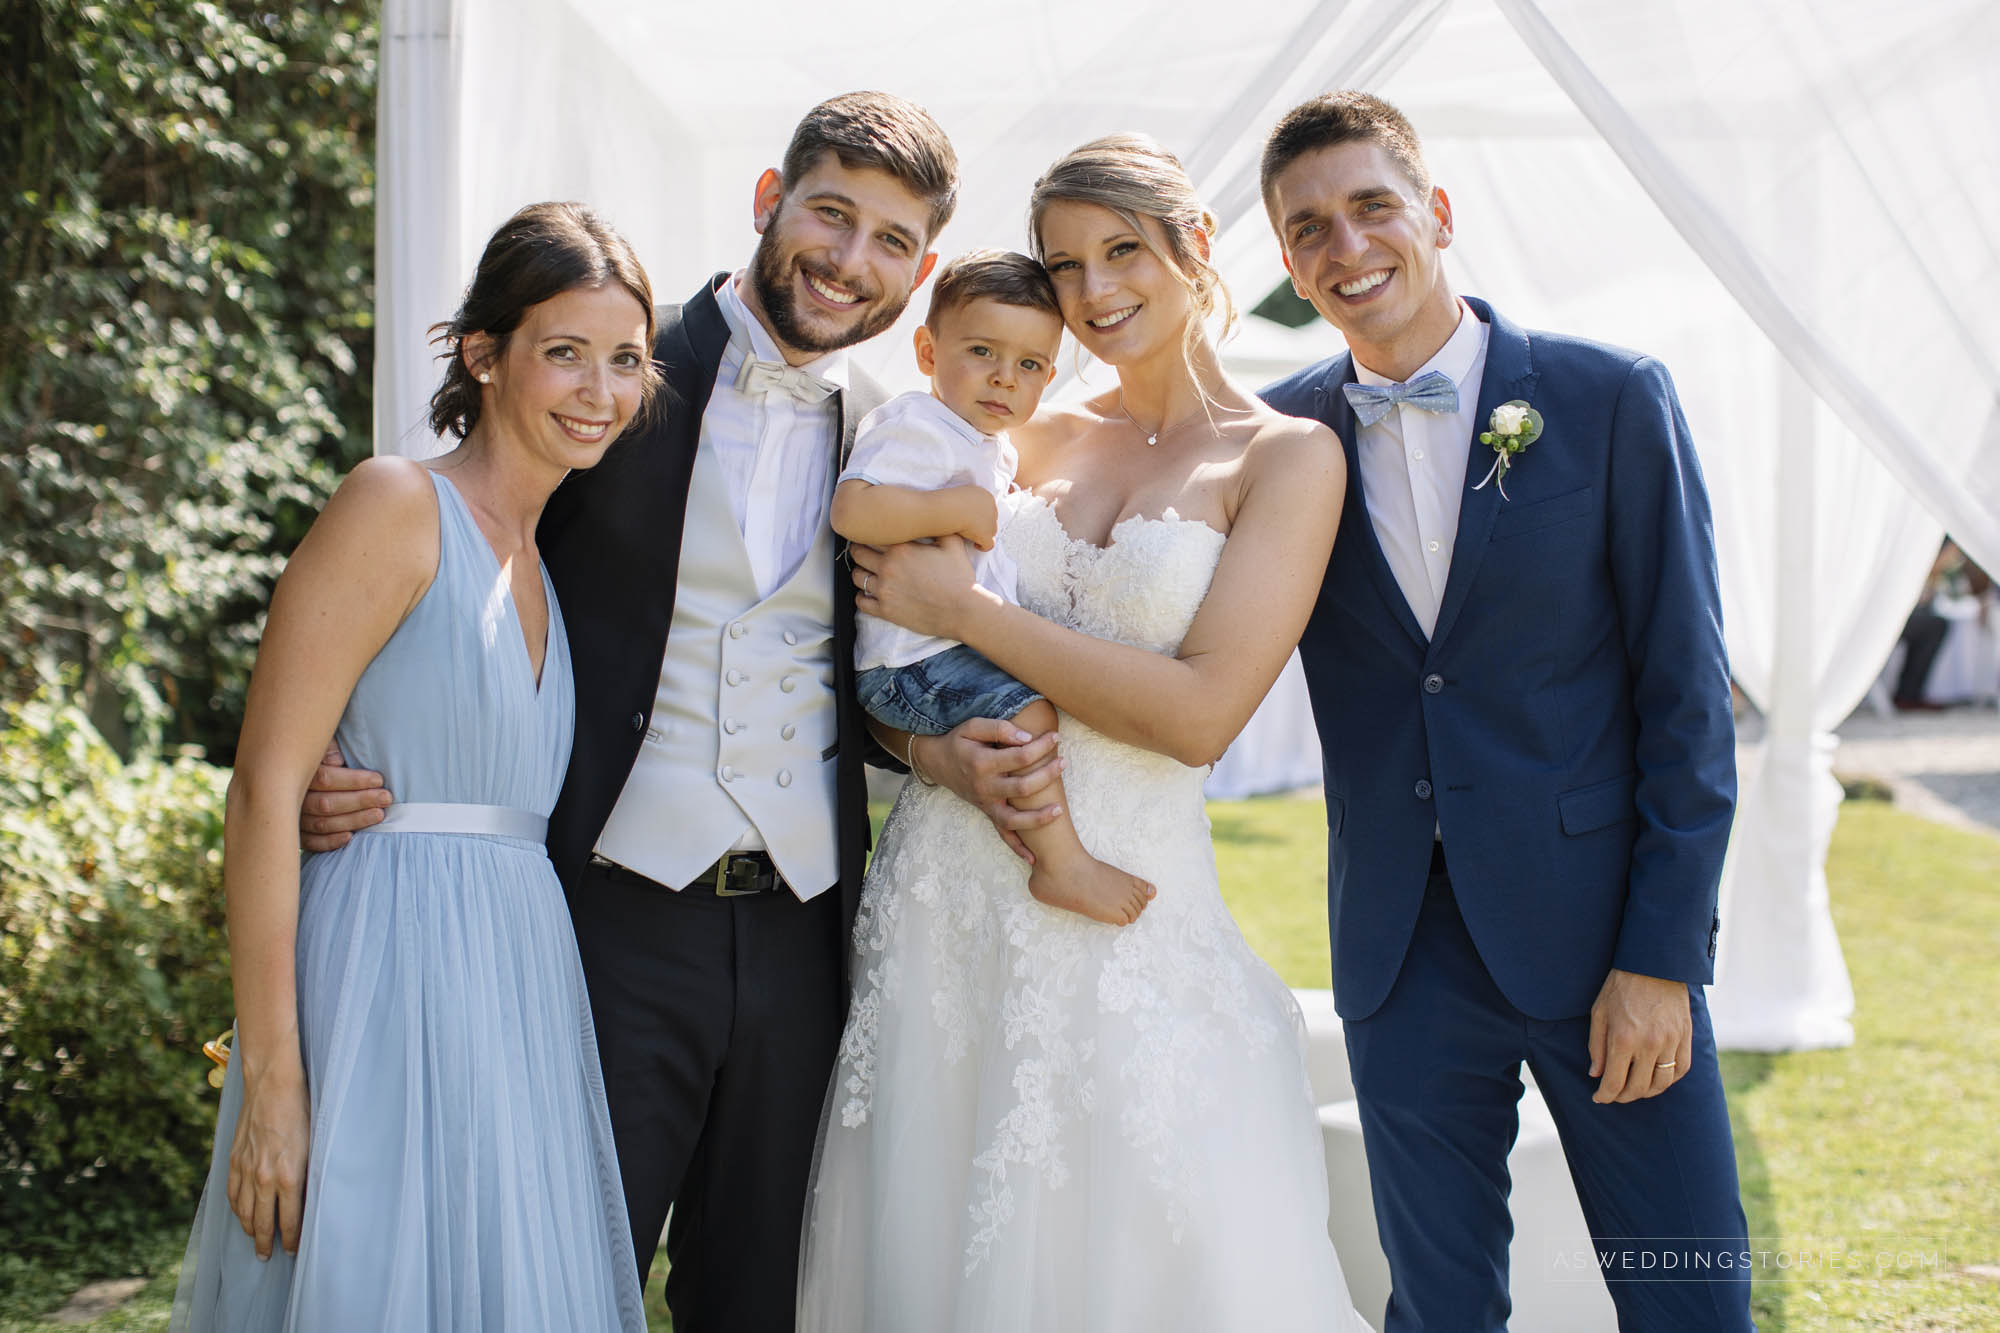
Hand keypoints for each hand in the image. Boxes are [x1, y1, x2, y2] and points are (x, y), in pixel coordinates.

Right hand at [227, 1065, 310, 1258]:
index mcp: (289, 1175)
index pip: (289, 1220)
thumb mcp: (314, 1144)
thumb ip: (308, 1173)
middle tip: (268, 1257)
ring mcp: (246, 1169)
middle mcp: (265, 1177)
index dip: (291, 1238)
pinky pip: (233, 1194)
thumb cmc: (301, 1110)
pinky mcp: (234, 1160)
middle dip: (267, 1243)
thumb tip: (309, 1197)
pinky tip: (242, 1215)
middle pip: (263, 1222)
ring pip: (245, 1212)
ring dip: (250, 1229)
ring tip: (255, 1240)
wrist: (272, 1084)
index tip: (294, 1250)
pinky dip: (237, 1209)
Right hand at [300, 744, 390, 851]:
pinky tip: (350, 837)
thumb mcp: (323, 742)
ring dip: (354, 820)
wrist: (297, 771)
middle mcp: (292, 797)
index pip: (326, 778)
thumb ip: (330, 747)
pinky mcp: (297, 834)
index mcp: (298, 772)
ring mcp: (294, 818)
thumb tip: (337, 760)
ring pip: (323, 824)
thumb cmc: (319, 754)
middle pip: (326, 803)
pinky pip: (312, 842)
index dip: (354, 780)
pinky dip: (330, 841)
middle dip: (360, 801)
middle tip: (386, 798)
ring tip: (379, 815)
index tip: (379, 779)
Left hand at [852, 537, 984, 639]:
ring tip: (868, 572)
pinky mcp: (885, 610)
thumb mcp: (953, 544)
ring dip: (861, 573)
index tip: (871, 535)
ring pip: (857, 577)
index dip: (869, 533)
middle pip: (857, 554)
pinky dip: (862, 597)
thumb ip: (938, 528)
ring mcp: (884, 591)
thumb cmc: (959, 578)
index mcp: (900, 549)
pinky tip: (869, 594)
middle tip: (864, 551)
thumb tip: (932, 516)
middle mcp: (887, 568)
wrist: (962, 611)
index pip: (871, 535)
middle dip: (860, 551)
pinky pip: (861, 602)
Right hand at [912, 717, 1061, 860]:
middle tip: (1064, 762)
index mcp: (982, 763)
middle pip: (1023, 787)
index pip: (1020, 756)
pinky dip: (1017, 848)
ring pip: (1013, 819)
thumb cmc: (959, 741)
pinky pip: (1002, 835)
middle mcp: (984, 787)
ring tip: (1060, 810)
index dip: (1041, 746)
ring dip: (1038, 818)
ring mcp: (985, 804)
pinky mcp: (986, 813)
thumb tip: (1027, 738)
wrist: (937, 762)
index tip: (1054, 737)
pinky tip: (1034, 857)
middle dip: (1048, 775)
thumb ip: (999, 729)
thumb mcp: (973, 726)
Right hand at [955, 488, 998, 550]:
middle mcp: (991, 508)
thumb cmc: (951, 500)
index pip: (988, 507)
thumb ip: (966, 498)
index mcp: (986, 497)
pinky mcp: (986, 535)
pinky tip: (976, 545)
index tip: (972, 517)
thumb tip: (963, 503)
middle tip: (972, 527)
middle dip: (983, 524)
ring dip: (983, 534)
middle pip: (992, 519)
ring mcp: (991, 523)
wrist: (953, 508)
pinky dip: (983, 546)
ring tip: (972, 536)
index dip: (981, 514)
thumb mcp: (962, 492)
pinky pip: (989, 544)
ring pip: (991, 531)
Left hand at [1587, 969, 1692, 1102]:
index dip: (1605, 1096)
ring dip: (1646, 1092)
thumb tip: (1596, 1075)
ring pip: (1661, 1083)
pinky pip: (1681, 1070)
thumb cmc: (1621, 986)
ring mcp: (1671, 1042)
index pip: (1614, 1082)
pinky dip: (1669, 1080)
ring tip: (1635, 1089)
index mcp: (1623, 1039)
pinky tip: (1657, 1078)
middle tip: (1615, 1095)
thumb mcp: (1599, 1013)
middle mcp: (1649, 1045)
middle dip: (1623, 1097)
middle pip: (1638, 1088)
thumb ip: (1596, 1046)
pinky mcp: (1685, 1037)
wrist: (1654, 965)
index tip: (1599, 1098)